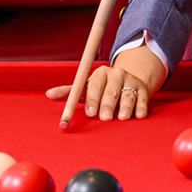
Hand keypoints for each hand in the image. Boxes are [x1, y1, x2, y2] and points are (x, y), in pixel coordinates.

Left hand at [45, 45, 166, 121]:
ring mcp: (131, 81)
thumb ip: (69, 92)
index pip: (95, 85)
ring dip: (125, 107)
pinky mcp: (144, 90)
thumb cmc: (101, 88)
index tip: (91, 113)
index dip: (93, 99)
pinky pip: (143, 99)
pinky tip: (139, 115)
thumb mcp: (86, 88)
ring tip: (122, 118)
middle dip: (107, 104)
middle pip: (111, 90)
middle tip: (104, 117)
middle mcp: (116, 75)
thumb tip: (48, 94)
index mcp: (100, 73)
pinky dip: (141, 108)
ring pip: (128, 94)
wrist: (127, 81)